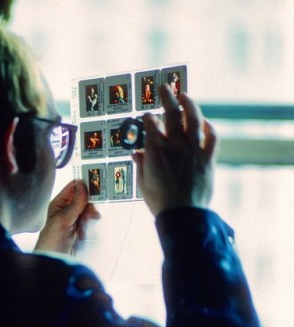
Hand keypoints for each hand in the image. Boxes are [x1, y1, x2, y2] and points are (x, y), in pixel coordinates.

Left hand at [34, 180, 99, 254]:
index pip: (72, 188)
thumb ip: (74, 203)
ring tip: (89, 223)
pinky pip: (88, 222)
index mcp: (58, 204)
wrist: (52, 262)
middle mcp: (65, 210)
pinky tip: (84, 232)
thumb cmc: (50, 241)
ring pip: (87, 211)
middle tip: (93, 211)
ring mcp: (72, 220)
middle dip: (89, 203)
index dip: (84, 184)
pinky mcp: (78, 230)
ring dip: (89, 215)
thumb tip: (82, 185)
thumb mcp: (63, 220)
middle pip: (82, 199)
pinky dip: (89, 225)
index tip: (96, 183)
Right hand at [132, 84, 216, 215]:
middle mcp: (175, 146)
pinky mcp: (207, 159)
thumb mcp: (142, 183)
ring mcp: (193, 151)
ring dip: (189, 104)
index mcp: (155, 152)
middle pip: (171, 114)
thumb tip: (137, 153)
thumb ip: (140, 164)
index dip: (147, 117)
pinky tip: (204, 122)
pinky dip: (208, 127)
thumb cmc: (160, 201)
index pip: (150, 124)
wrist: (183, 216)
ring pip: (193, 120)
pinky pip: (212, 137)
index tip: (145, 114)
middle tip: (163, 87)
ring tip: (185, 95)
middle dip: (166, 97)